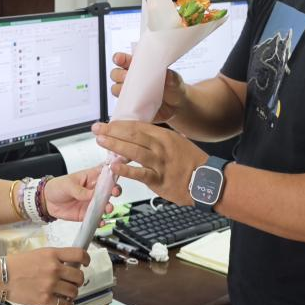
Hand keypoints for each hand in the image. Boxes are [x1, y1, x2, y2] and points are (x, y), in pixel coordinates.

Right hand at [4, 247, 89, 304]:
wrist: (2, 276)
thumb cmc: (18, 263)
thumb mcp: (39, 253)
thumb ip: (55, 258)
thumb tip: (70, 265)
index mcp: (52, 254)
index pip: (79, 254)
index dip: (86, 259)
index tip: (85, 263)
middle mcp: (54, 269)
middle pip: (79, 277)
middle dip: (79, 281)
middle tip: (73, 282)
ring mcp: (50, 285)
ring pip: (74, 292)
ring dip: (73, 293)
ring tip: (67, 293)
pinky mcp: (44, 299)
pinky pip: (64, 304)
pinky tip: (64, 303)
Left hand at [42, 167, 121, 221]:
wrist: (47, 201)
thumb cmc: (57, 187)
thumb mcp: (68, 185)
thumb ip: (80, 191)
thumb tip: (92, 194)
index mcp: (91, 177)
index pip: (106, 173)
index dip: (114, 173)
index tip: (119, 175)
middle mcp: (94, 190)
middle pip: (110, 189)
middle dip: (115, 190)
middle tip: (114, 192)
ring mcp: (92, 202)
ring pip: (105, 204)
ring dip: (109, 206)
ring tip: (108, 208)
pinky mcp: (87, 213)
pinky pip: (96, 217)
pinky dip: (100, 220)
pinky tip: (101, 221)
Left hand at [92, 121, 206, 205]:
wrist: (207, 180)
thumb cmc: (192, 163)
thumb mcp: (176, 143)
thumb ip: (158, 139)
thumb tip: (139, 135)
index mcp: (164, 136)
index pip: (138, 126)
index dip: (120, 124)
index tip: (107, 123)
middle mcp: (161, 147)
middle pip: (133, 135)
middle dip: (112, 131)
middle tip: (97, 129)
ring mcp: (160, 163)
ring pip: (134, 151)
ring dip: (115, 145)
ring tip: (101, 141)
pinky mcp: (159, 180)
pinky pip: (140, 173)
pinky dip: (126, 170)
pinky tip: (113, 166)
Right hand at [110, 52, 185, 121]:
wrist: (177, 107)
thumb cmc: (173, 88)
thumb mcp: (175, 80)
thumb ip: (171, 77)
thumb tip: (168, 75)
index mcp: (140, 67)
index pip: (124, 60)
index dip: (119, 58)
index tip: (119, 59)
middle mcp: (132, 79)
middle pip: (115, 74)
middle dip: (118, 74)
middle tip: (126, 76)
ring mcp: (131, 93)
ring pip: (115, 89)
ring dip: (119, 90)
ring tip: (130, 92)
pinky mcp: (131, 106)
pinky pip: (122, 105)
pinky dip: (124, 105)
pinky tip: (131, 104)